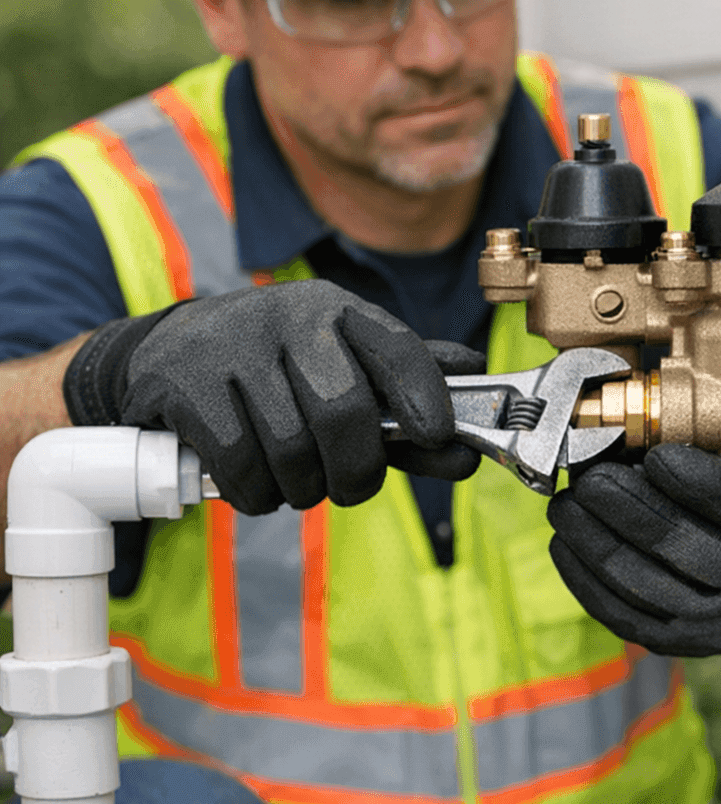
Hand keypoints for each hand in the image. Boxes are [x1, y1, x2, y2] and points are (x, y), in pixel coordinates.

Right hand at [63, 279, 484, 514]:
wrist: (166, 354)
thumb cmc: (278, 371)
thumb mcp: (343, 368)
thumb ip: (407, 401)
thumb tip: (472, 431)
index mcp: (337, 310)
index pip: (396, 346)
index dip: (426, 394)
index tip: (438, 436)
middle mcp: (287, 317)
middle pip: (343, 412)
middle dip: (357, 469)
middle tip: (353, 487)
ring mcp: (231, 346)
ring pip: (290, 449)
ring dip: (301, 487)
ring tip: (296, 480)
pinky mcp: (183, 383)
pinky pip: (239, 463)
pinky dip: (257, 494)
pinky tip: (258, 484)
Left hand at [548, 445, 720, 656]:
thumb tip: (653, 428)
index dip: (694, 480)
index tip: (654, 454)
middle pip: (686, 547)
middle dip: (627, 508)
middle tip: (590, 477)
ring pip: (647, 584)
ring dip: (596, 543)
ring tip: (566, 507)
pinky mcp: (688, 645)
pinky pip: (627, 616)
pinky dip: (588, 582)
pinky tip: (565, 548)